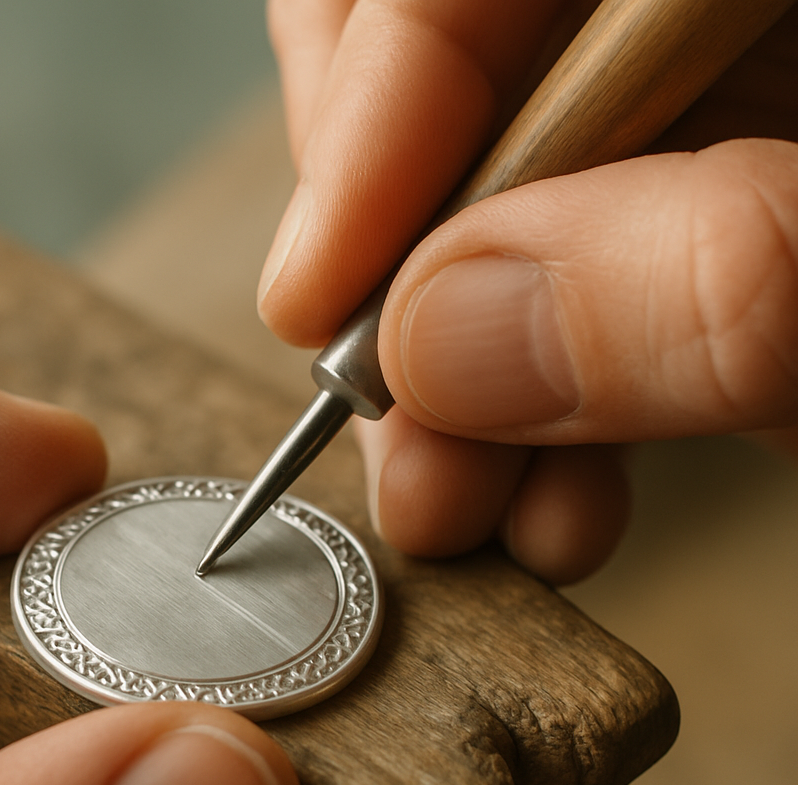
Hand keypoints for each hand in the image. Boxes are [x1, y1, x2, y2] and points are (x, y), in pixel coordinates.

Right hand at [259, 0, 797, 583]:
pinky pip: (553, 289)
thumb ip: (705, 284)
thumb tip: (440, 338)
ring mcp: (695, 118)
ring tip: (462, 505)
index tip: (313, 300)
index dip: (362, 114)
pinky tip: (544, 499)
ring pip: (486, 209)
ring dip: (453, 381)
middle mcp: (687, 28)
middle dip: (394, 279)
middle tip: (392, 431)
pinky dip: (528, 410)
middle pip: (443, 88)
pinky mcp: (689, 226)